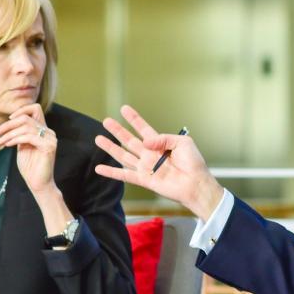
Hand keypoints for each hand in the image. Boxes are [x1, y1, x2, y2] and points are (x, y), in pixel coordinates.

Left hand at [0, 103, 56, 194]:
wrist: (38, 184)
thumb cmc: (30, 167)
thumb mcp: (23, 146)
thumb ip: (20, 134)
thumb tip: (10, 122)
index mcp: (44, 130)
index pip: (35, 109)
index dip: (21, 110)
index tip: (7, 120)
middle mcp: (49, 132)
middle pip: (26, 118)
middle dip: (8, 124)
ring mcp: (50, 139)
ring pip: (26, 127)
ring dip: (9, 134)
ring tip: (0, 142)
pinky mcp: (48, 147)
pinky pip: (28, 137)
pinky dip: (15, 139)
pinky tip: (7, 145)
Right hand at [95, 105, 222, 220]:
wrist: (195, 183)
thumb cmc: (194, 164)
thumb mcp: (182, 142)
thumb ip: (163, 138)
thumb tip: (145, 141)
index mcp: (161, 143)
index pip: (143, 128)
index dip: (134, 119)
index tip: (124, 109)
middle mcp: (151, 154)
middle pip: (130, 140)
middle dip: (118, 130)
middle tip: (106, 121)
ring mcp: (146, 167)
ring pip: (124, 155)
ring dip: (111, 147)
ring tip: (99, 138)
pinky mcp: (144, 179)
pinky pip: (124, 175)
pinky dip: (111, 172)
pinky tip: (99, 168)